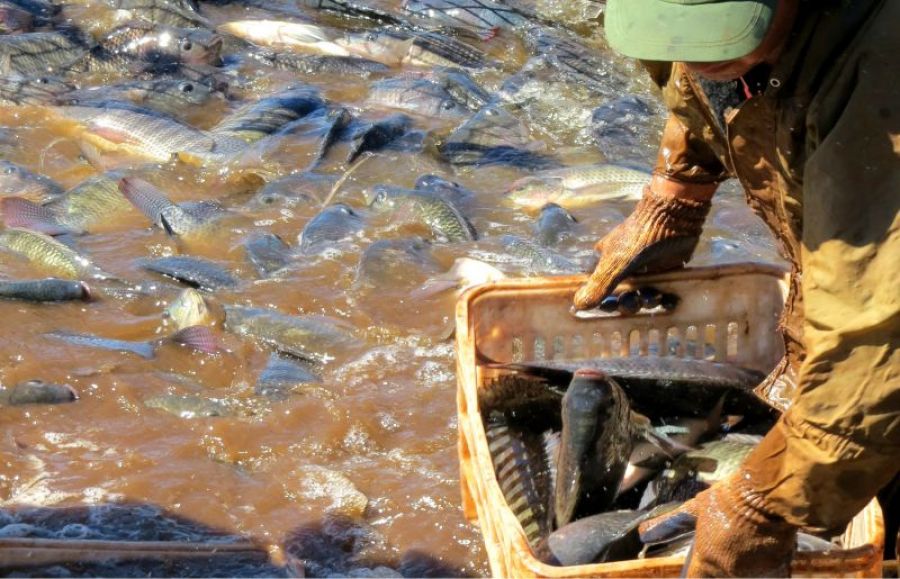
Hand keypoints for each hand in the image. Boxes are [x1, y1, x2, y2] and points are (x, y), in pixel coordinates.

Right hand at [572, 184, 710, 309]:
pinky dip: (665, 298)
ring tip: (652, 297)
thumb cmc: (637, 239)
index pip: (600, 285)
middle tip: (633, 301)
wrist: (672, 219)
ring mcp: (646, 267)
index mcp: (607, 260)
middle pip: (623, 294)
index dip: (603, 299)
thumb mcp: (614, 263)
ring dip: (647, 301)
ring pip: (643, 293)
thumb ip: (598, 285)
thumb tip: (578, 306)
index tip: (608, 306)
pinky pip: (663, 289)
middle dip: (627, 302)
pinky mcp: (666, 269)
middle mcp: (625, 265)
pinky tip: (667, 301)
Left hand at [639, 471, 796, 576]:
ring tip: (742, 544)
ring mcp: (753, 574)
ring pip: (741, 576)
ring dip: (740, 567)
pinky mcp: (777, 570)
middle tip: (725, 544)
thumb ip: (670, 524)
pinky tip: (761, 554)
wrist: (766, 496)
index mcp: (707, 560)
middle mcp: (728, 572)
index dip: (694, 576)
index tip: (695, 572)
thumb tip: (642, 533)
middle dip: (719, 568)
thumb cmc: (727, 499)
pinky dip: (764, 569)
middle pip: (719, 578)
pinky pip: (768, 575)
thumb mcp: (695, 508)